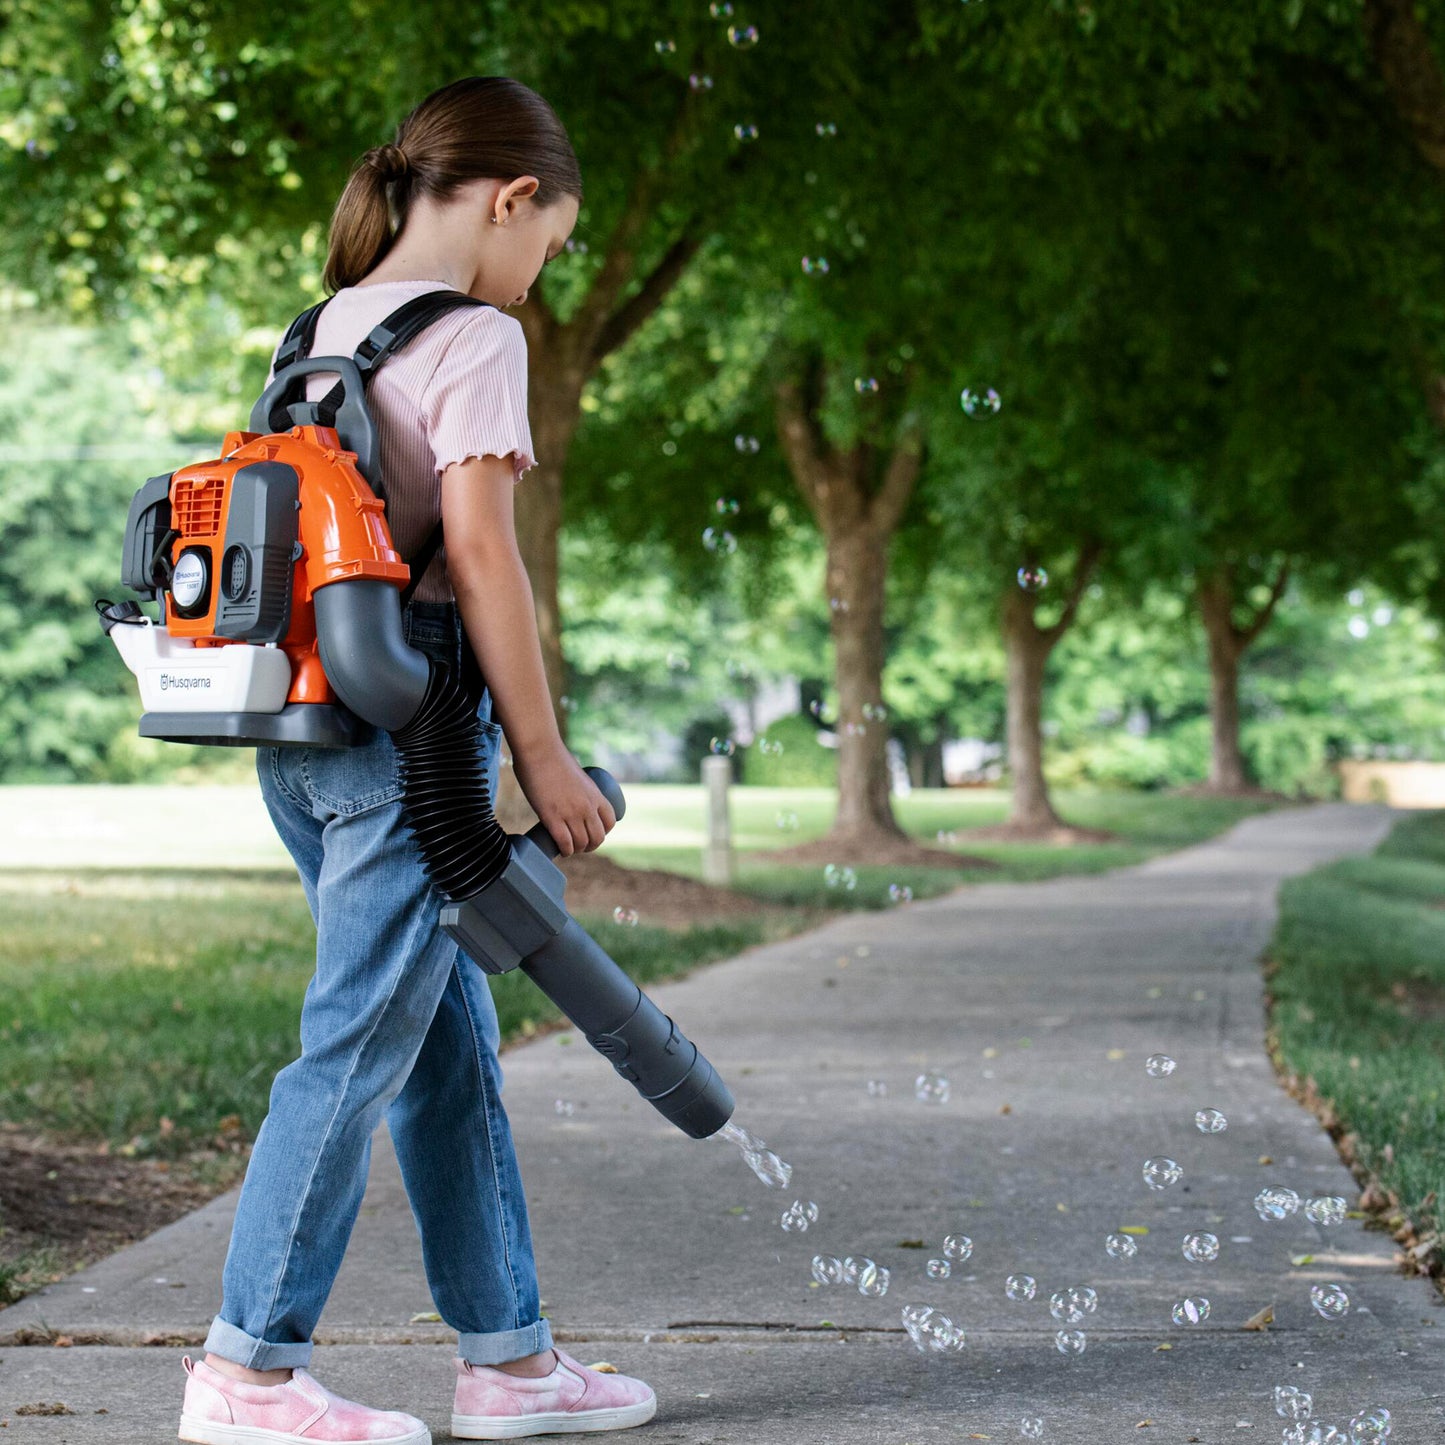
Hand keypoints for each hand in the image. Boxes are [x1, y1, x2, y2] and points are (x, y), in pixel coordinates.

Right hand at [510, 741, 617, 856]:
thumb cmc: (553, 757)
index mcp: (595, 794)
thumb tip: (570, 791)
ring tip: (570, 849)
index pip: (610, 821)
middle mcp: (587, 806)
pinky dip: (565, 851)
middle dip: (590, 845)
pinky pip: (564, 843)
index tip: (594, 833)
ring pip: (581, 843)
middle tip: (581, 845)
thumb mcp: (577, 775)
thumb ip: (577, 787)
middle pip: (597, 837)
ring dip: (576, 849)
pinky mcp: (552, 817)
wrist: (539, 750)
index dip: (603, 832)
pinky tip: (562, 851)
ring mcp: (571, 813)